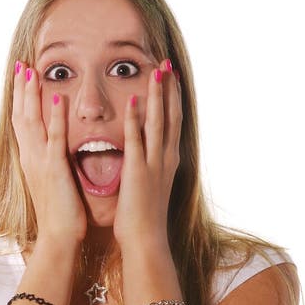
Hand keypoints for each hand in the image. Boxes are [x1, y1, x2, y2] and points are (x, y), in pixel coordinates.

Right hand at [11, 61, 86, 245]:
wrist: (58, 237)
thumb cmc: (61, 214)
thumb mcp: (53, 183)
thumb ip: (53, 164)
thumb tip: (55, 153)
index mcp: (31, 161)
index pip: (22, 123)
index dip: (21, 99)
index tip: (22, 77)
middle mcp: (30, 158)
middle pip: (21, 116)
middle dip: (21, 89)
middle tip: (22, 64)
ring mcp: (40, 162)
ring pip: (32, 122)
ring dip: (31, 95)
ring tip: (32, 72)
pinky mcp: (54, 169)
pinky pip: (53, 138)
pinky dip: (53, 117)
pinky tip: (56, 98)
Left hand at [113, 59, 181, 250]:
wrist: (146, 241)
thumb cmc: (144, 221)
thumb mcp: (151, 190)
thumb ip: (149, 171)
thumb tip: (144, 162)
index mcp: (168, 162)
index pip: (173, 124)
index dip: (173, 99)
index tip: (171, 78)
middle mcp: (165, 159)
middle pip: (171, 116)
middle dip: (169, 89)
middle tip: (167, 63)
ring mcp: (153, 164)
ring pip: (159, 122)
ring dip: (157, 95)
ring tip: (156, 70)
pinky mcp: (138, 171)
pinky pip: (136, 139)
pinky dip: (135, 118)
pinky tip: (131, 99)